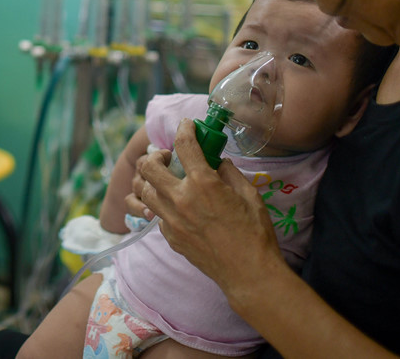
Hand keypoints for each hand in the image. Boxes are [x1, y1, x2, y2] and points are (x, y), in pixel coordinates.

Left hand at [131, 118, 282, 291]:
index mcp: (203, 184)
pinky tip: (175, 206)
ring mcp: (171, 220)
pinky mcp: (170, 237)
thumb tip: (217, 162)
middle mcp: (180, 199)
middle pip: (149, 167)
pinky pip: (156, 214)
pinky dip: (161, 205)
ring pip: (144, 191)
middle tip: (168, 157)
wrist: (248, 273)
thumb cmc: (255, 233)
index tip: (186, 125)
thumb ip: (229, 173)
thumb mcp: (249, 195)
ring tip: (164, 179)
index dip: (184, 129)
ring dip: (151, 180)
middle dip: (156, 156)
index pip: (184, 145)